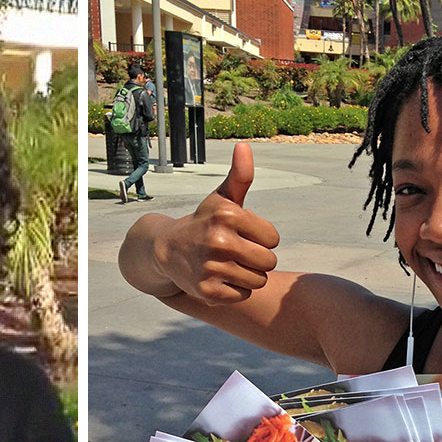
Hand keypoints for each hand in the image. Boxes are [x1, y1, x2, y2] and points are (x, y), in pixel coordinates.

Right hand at [133, 142, 279, 304]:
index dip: (262, 239)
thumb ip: (240, 176)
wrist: (167, 250)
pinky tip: (219, 278)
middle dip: (257, 259)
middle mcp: (219, 241)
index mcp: (228, 215)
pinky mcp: (208, 291)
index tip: (243, 235)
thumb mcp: (221, 198)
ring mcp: (212, 268)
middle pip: (269, 262)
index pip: (273, 239)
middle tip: (237, 253)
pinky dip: (234, 291)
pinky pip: (242, 295)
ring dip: (247, 276)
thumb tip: (244, 146)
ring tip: (228, 265)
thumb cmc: (204, 223)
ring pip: (257, 281)